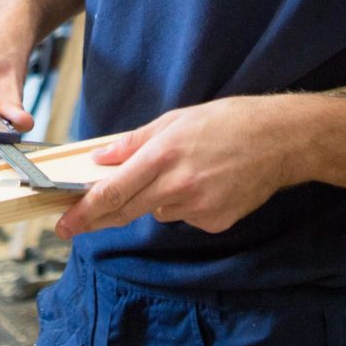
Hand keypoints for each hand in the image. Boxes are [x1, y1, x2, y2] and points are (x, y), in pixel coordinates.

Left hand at [54, 94, 314, 238]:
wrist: (280, 140)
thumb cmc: (229, 122)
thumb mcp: (175, 120)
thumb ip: (133, 142)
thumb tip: (100, 159)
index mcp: (163, 156)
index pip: (113, 191)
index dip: (85, 211)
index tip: (65, 223)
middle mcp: (178, 186)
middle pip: (126, 211)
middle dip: (97, 219)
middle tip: (75, 225)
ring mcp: (198, 208)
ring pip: (159, 211)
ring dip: (158, 198)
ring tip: (188, 170)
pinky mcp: (215, 222)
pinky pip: (186, 217)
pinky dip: (187, 204)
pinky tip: (208, 183)